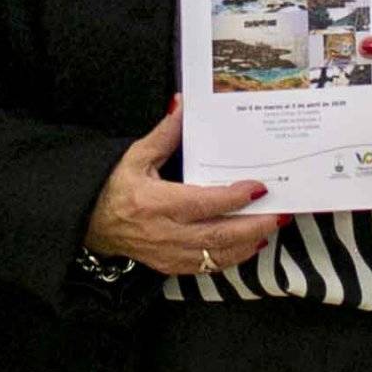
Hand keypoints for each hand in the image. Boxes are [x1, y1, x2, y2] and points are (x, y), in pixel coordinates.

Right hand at [83, 98, 282, 277]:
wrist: (91, 223)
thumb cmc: (114, 186)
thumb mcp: (136, 156)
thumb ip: (164, 134)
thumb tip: (182, 105)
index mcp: (156, 202)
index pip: (203, 202)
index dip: (233, 197)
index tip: (259, 188)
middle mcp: (165, 232)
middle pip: (219, 234)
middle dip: (254, 225)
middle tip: (280, 214)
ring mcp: (168, 253)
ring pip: (217, 255)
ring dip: (248, 244)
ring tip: (271, 228)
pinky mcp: (170, 266)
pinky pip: (207, 267)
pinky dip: (232, 258)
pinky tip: (248, 246)